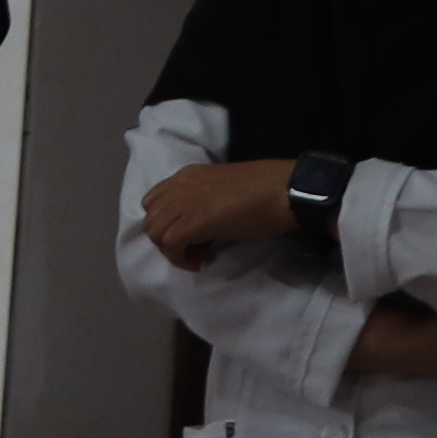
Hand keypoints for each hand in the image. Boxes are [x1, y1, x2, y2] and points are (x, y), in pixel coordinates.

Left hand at [139, 158, 307, 267]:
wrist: (284, 190)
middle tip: (196, 250)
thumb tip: (203, 227)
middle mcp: (179, 186)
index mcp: (187, 176)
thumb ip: (204, 203)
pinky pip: (169, 244)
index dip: (168, 223)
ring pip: (156, 232)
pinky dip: (180, 258)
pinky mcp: (191, 221)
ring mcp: (183, 202)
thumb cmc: (266, 191)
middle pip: (152, 219)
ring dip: (174, 250)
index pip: (156, 201)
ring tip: (201, 256)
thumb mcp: (224, 193)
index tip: (191, 236)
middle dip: (168, 240)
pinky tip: (202, 261)